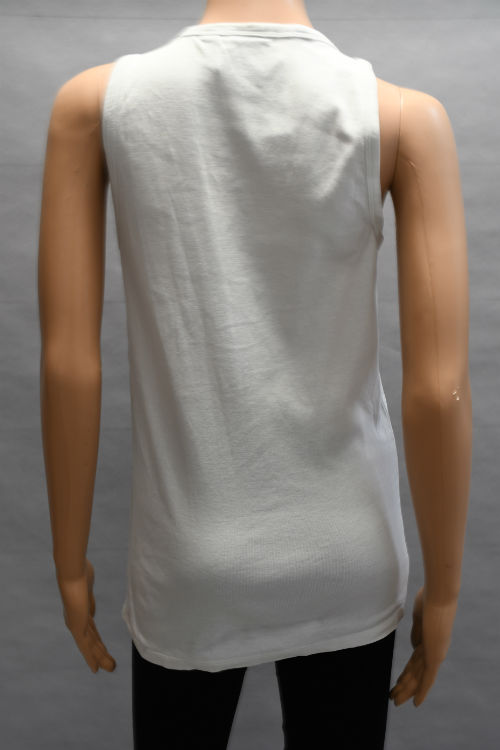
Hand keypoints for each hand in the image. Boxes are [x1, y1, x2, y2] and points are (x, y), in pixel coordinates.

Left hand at [57, 558, 115, 673]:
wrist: (72, 574)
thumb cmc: (79, 573)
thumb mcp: (88, 586)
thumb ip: (90, 599)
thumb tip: (91, 610)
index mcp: (80, 612)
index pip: (91, 630)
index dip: (97, 641)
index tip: (102, 650)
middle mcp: (77, 621)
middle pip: (92, 641)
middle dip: (101, 653)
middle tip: (111, 665)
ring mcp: (76, 625)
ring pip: (91, 646)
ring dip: (101, 658)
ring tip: (111, 668)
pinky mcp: (77, 628)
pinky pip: (86, 647)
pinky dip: (91, 658)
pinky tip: (95, 668)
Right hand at [389, 585, 457, 707]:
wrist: (440, 595)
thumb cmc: (430, 598)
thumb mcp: (420, 616)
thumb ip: (418, 632)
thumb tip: (415, 647)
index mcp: (429, 639)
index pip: (415, 661)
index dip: (406, 673)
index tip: (398, 681)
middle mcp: (434, 650)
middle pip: (415, 672)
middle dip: (404, 685)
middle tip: (394, 697)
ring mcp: (435, 653)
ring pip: (418, 677)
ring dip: (406, 690)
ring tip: (395, 701)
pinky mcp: (435, 656)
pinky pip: (427, 679)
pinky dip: (421, 692)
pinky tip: (415, 703)